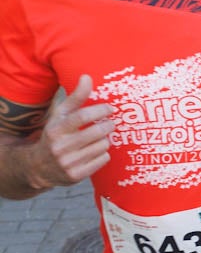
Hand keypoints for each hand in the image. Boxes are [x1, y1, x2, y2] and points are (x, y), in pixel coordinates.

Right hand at [25, 76, 113, 190]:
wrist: (38, 167)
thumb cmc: (55, 135)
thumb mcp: (61, 115)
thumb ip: (76, 97)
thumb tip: (87, 76)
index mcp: (55, 130)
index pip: (82, 117)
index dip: (100, 110)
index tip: (111, 108)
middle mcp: (59, 147)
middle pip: (97, 132)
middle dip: (107, 126)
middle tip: (109, 124)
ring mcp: (67, 163)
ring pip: (103, 146)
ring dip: (104, 140)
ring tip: (97, 140)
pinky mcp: (75, 176)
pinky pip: (103, 160)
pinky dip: (103, 154)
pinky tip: (94, 152)